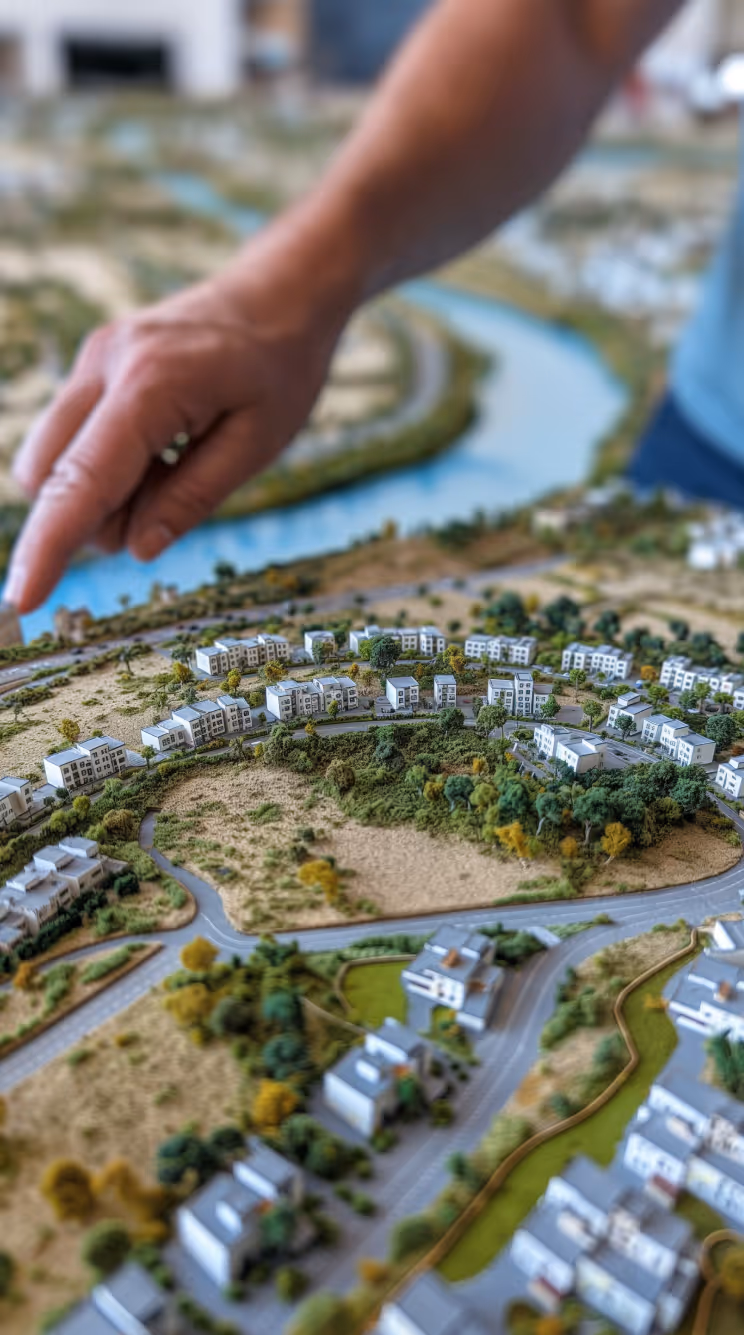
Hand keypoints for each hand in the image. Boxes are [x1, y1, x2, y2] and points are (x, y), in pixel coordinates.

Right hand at [5, 238, 349, 612]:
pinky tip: (158, 448)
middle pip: (50, 477)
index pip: (82, 481)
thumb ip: (194, 497)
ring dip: (97, 491)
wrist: (278, 293)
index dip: (50, 547)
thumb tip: (136, 548)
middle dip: (93, 516)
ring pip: (49, 460)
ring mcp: (90, 360)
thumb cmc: (280, 369)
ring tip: (172, 465)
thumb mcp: (259, 443)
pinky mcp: (90, 366)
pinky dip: (102, 465)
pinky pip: (69, 437)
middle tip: (172, 493)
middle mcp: (104, 366)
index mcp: (150, 386)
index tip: (23, 601)